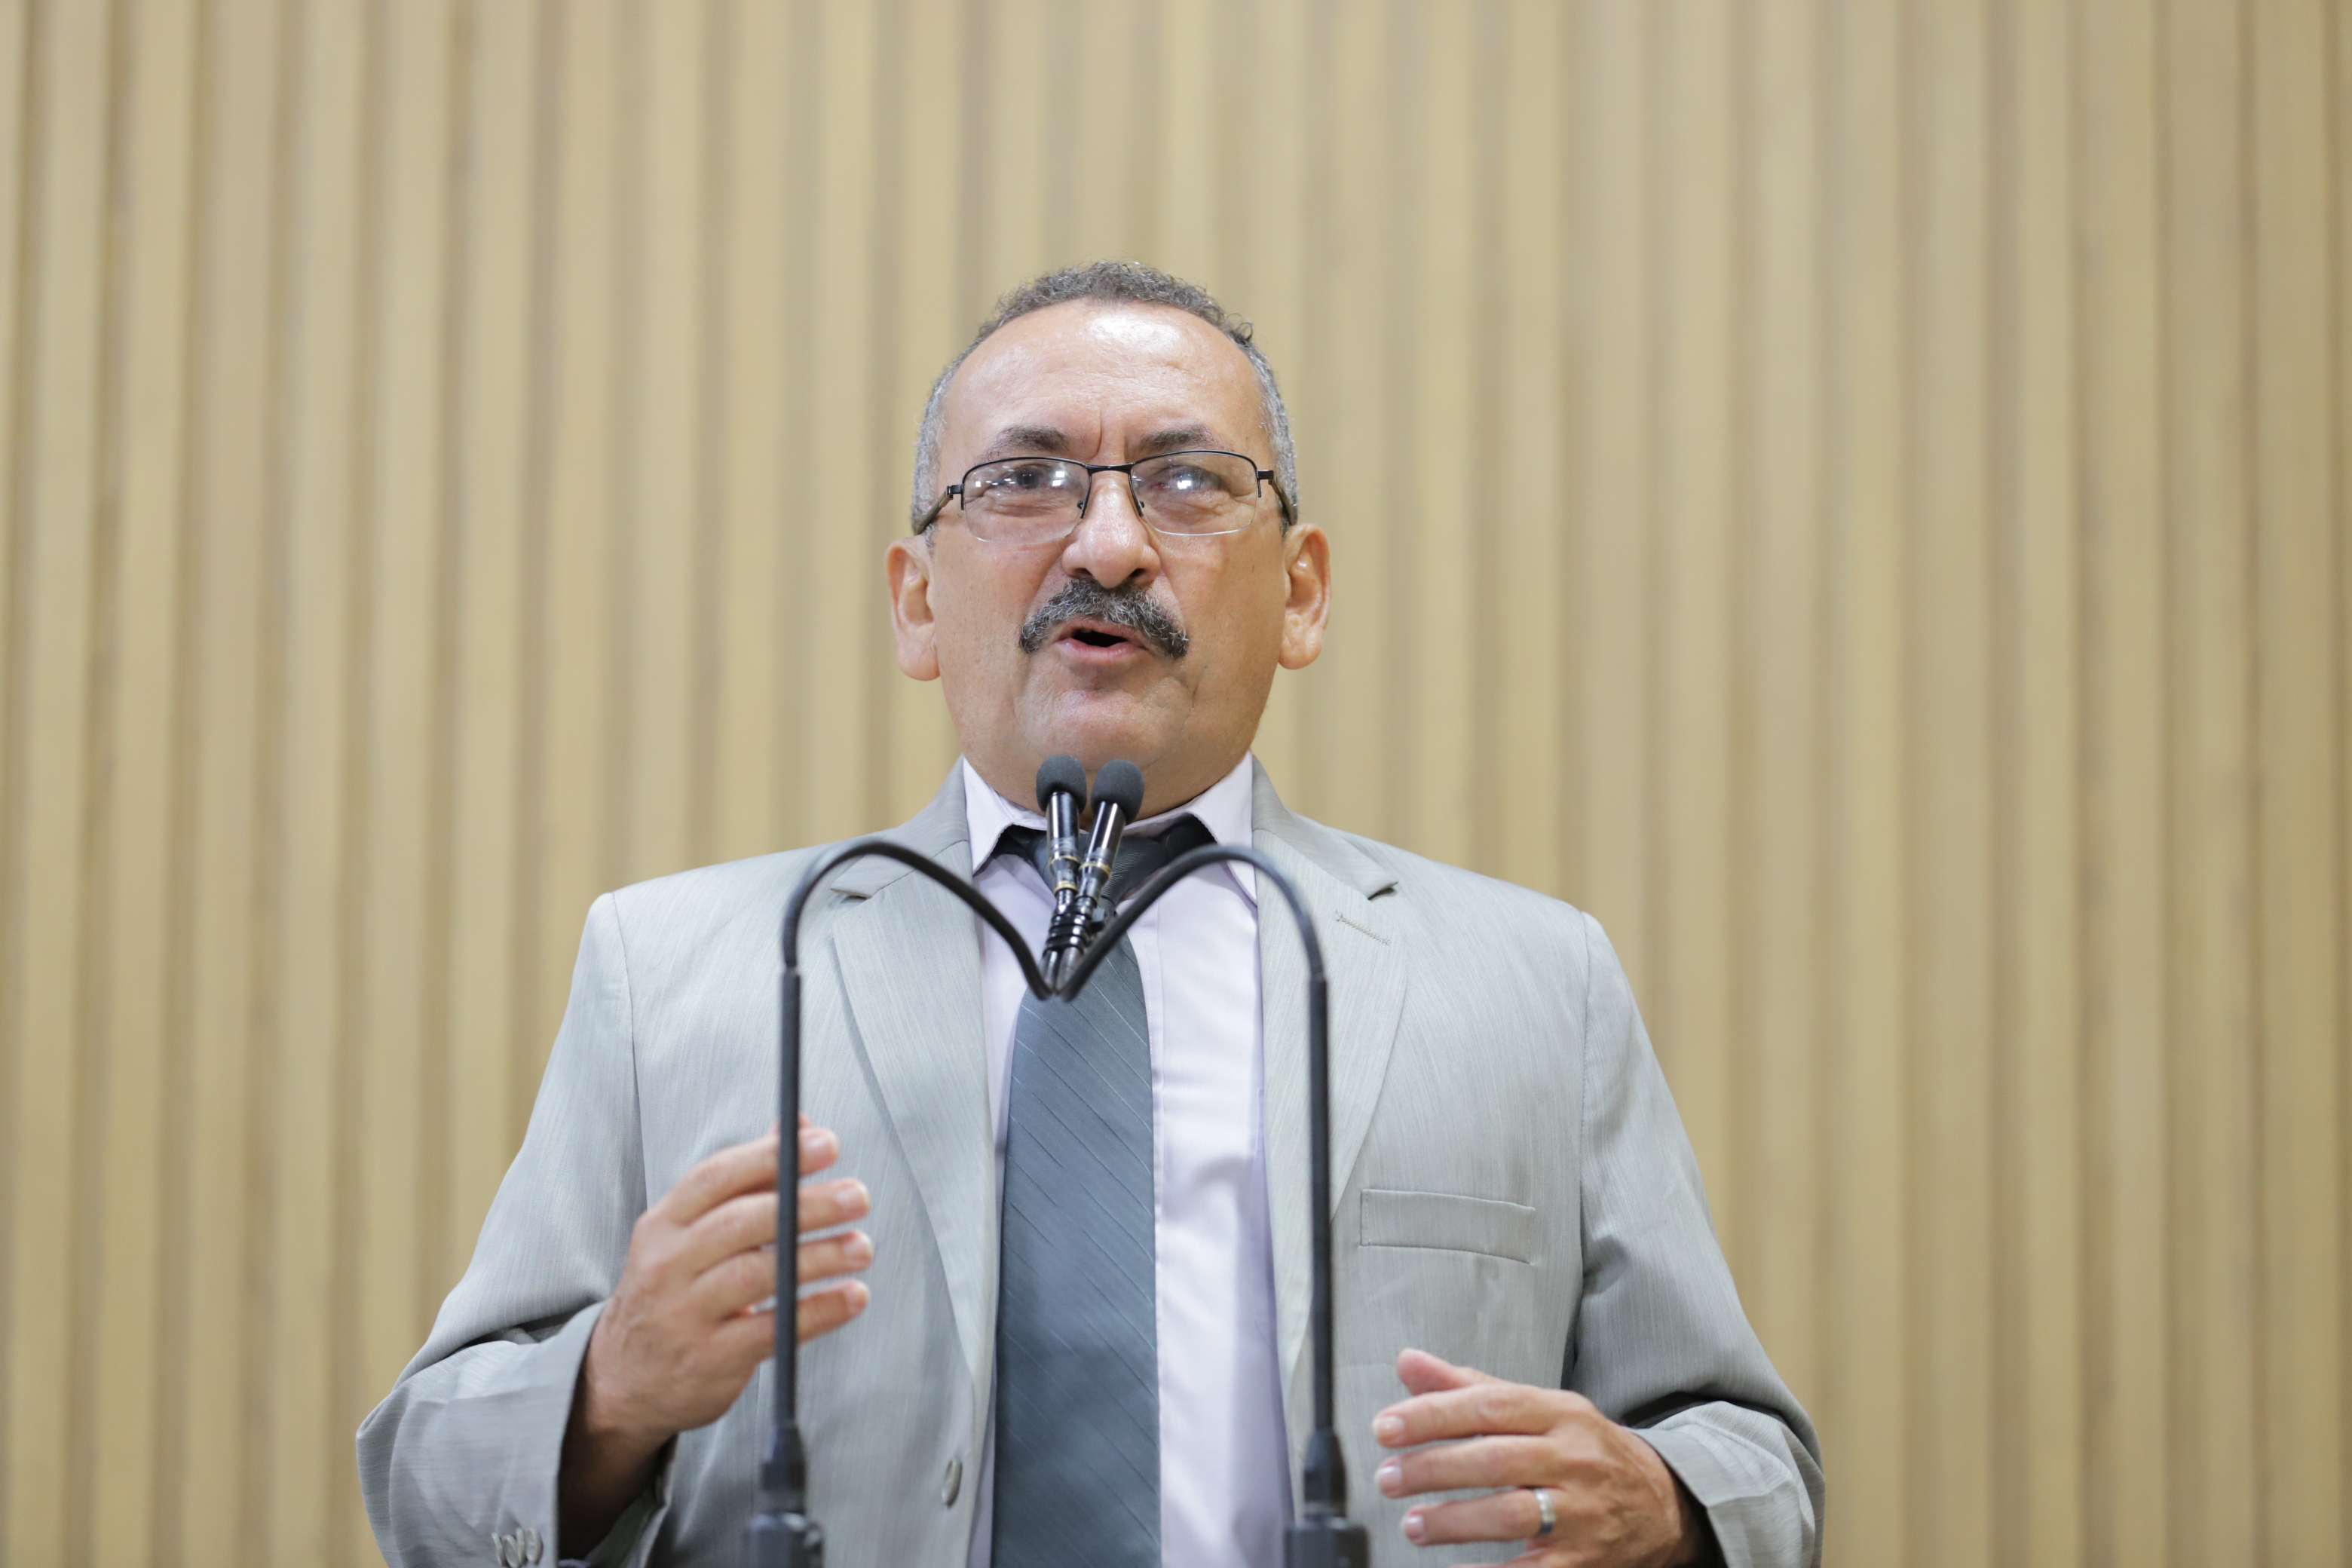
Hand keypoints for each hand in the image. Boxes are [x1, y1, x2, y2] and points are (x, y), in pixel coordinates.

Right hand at [559, 1118, 871, 1552]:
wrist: (621, 1380)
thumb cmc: (670, 1292)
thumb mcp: (688, 1234)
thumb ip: (745, 1180)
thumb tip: (797, 1128)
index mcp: (663, 1225)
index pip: (716, 1177)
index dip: (771, 1157)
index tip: (826, 1145)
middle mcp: (668, 1266)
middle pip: (741, 1223)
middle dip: (805, 1205)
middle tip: (856, 1196)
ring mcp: (685, 1315)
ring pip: (757, 1275)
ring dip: (817, 1257)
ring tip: (860, 1246)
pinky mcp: (710, 1360)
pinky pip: (772, 1330)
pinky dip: (819, 1311)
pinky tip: (852, 1296)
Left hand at [1372, 1350, 1705, 1566]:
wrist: (1661, 1503)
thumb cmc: (1583, 1450)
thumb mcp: (1538, 1408)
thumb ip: (1470, 1388)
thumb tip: (1409, 1363)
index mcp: (1560, 1413)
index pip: (1489, 1406)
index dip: (1432, 1415)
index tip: (1386, 1427)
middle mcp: (1574, 1459)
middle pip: (1496, 1460)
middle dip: (1433, 1469)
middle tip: (1388, 1478)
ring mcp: (1582, 1513)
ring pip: (1511, 1515)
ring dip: (1453, 1521)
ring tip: (1413, 1524)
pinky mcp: (1582, 1562)